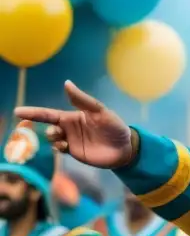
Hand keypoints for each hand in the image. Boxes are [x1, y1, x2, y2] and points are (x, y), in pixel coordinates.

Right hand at [14, 81, 133, 168]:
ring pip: (52, 138)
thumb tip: (66, 83)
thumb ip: (82, 100)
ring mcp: (71, 140)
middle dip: (46, 128)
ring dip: (53, 138)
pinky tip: (65, 147)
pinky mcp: (74, 152)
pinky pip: (59, 149)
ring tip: (62, 139)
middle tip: (55, 132)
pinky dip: (57, 148)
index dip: (32, 112)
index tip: (17, 111)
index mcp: (72, 116)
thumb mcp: (100, 112)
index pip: (48, 114)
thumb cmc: (114, 127)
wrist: (125, 148)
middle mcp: (69, 128)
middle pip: (48, 126)